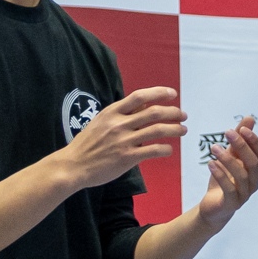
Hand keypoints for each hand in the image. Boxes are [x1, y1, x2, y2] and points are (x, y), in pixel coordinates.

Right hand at [56, 87, 184, 191]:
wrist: (73, 166)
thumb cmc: (87, 144)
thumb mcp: (100, 123)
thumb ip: (121, 115)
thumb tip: (144, 107)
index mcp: (112, 112)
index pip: (139, 96)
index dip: (158, 93)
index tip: (172, 94)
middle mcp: (119, 124)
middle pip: (154, 113)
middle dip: (173, 112)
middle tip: (183, 115)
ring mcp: (124, 141)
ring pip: (157, 130)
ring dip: (175, 129)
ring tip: (183, 130)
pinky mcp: (128, 157)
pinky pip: (154, 150)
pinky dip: (165, 149)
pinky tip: (169, 150)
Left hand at [195, 116, 257, 227]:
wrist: (213, 207)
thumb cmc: (224, 180)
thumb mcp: (230, 157)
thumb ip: (240, 140)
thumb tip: (250, 118)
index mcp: (256, 171)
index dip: (254, 142)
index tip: (242, 128)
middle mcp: (254, 182)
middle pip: (253, 163)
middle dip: (242, 146)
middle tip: (227, 132)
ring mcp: (245, 194)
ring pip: (242, 175)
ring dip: (228, 159)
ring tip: (214, 147)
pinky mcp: (232, 204)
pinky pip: (229, 189)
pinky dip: (221, 175)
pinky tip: (210, 163)